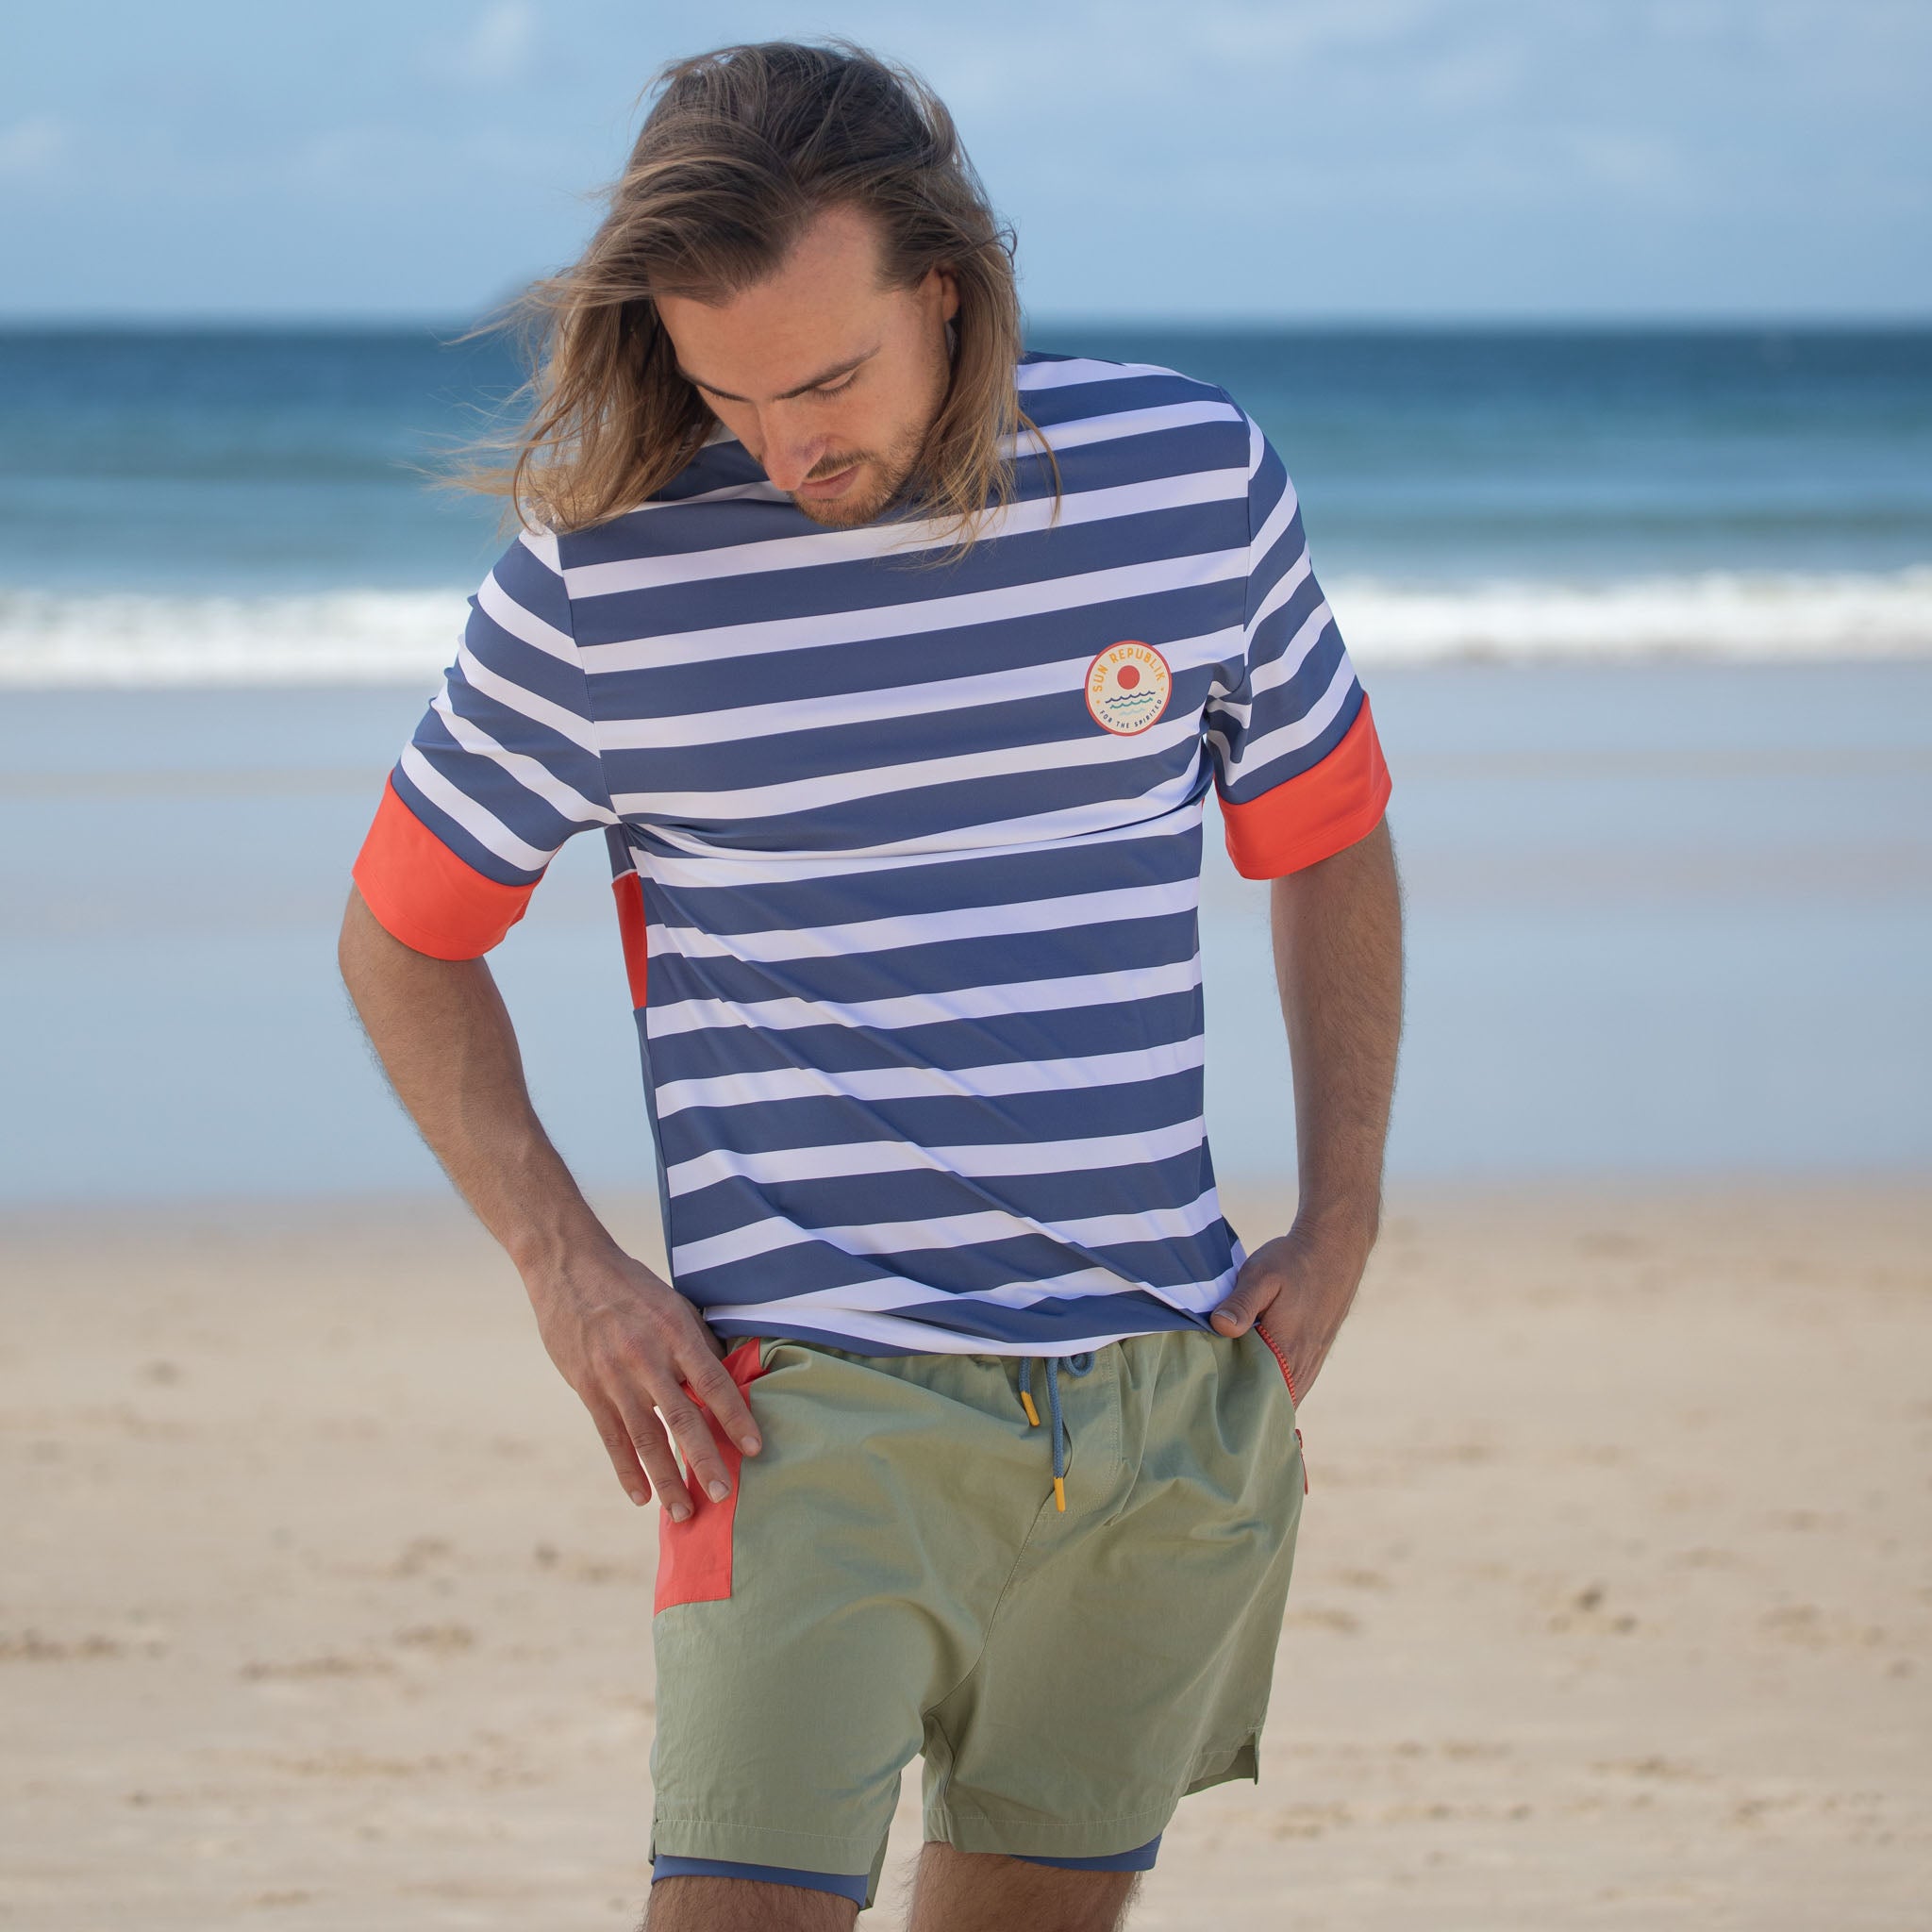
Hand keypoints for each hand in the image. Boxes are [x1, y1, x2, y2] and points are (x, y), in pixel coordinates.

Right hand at [523, 1243, 760, 1518]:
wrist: (569, 1267)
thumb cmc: (632, 1286)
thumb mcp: (674, 1304)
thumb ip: (698, 1344)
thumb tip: (729, 1380)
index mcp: (675, 1331)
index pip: (713, 1382)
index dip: (735, 1417)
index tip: (754, 1448)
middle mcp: (646, 1356)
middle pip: (681, 1418)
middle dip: (704, 1460)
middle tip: (724, 1495)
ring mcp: (614, 1376)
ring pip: (645, 1437)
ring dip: (666, 1479)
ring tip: (683, 1512)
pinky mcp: (588, 1388)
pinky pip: (611, 1437)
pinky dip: (627, 1469)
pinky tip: (641, 1497)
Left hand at [1209, 1220, 1372, 1403]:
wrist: (1335, 1247)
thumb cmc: (1294, 1261)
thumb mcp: (1261, 1275)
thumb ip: (1241, 1303)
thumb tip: (1220, 1327)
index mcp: (1287, 1350)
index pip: (1261, 1399)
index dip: (1236, 1406)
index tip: (1210, 1405)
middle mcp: (1303, 1363)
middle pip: (1272, 1404)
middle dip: (1245, 1407)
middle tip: (1212, 1405)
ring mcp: (1313, 1360)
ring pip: (1286, 1395)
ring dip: (1262, 1398)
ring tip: (1229, 1397)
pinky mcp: (1316, 1352)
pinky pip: (1295, 1383)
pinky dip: (1276, 1387)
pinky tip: (1254, 1381)